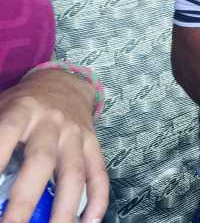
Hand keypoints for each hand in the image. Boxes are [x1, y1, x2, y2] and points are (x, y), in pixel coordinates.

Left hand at [0, 70, 108, 222]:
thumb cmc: (21, 104)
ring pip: (74, 174)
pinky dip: (96, 200)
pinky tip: (89, 222)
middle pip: (41, 162)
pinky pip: (98, 173)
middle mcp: (52, 122)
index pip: (4, 136)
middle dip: (24, 201)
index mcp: (22, 111)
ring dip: (64, 210)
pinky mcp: (93, 144)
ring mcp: (76, 134)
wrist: (63, 82)